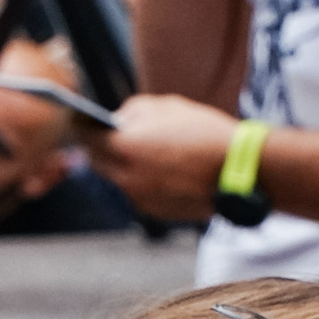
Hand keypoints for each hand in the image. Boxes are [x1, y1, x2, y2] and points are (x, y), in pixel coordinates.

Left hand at [82, 95, 243, 222]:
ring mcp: (139, 198)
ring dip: (122, 167)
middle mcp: (125, 178)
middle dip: (99, 149)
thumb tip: (118, 120)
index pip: (87, 138)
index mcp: (124, 147)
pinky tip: (160, 170)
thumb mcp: (167, 106)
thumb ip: (134, 111)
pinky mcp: (154, 212)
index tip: (80, 121)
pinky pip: (138, 193)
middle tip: (105, 137)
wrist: (237, 169)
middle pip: (97, 163)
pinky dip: (142, 182)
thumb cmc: (204, 132)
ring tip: (139, 152)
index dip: (82, 127)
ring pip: (118, 180)